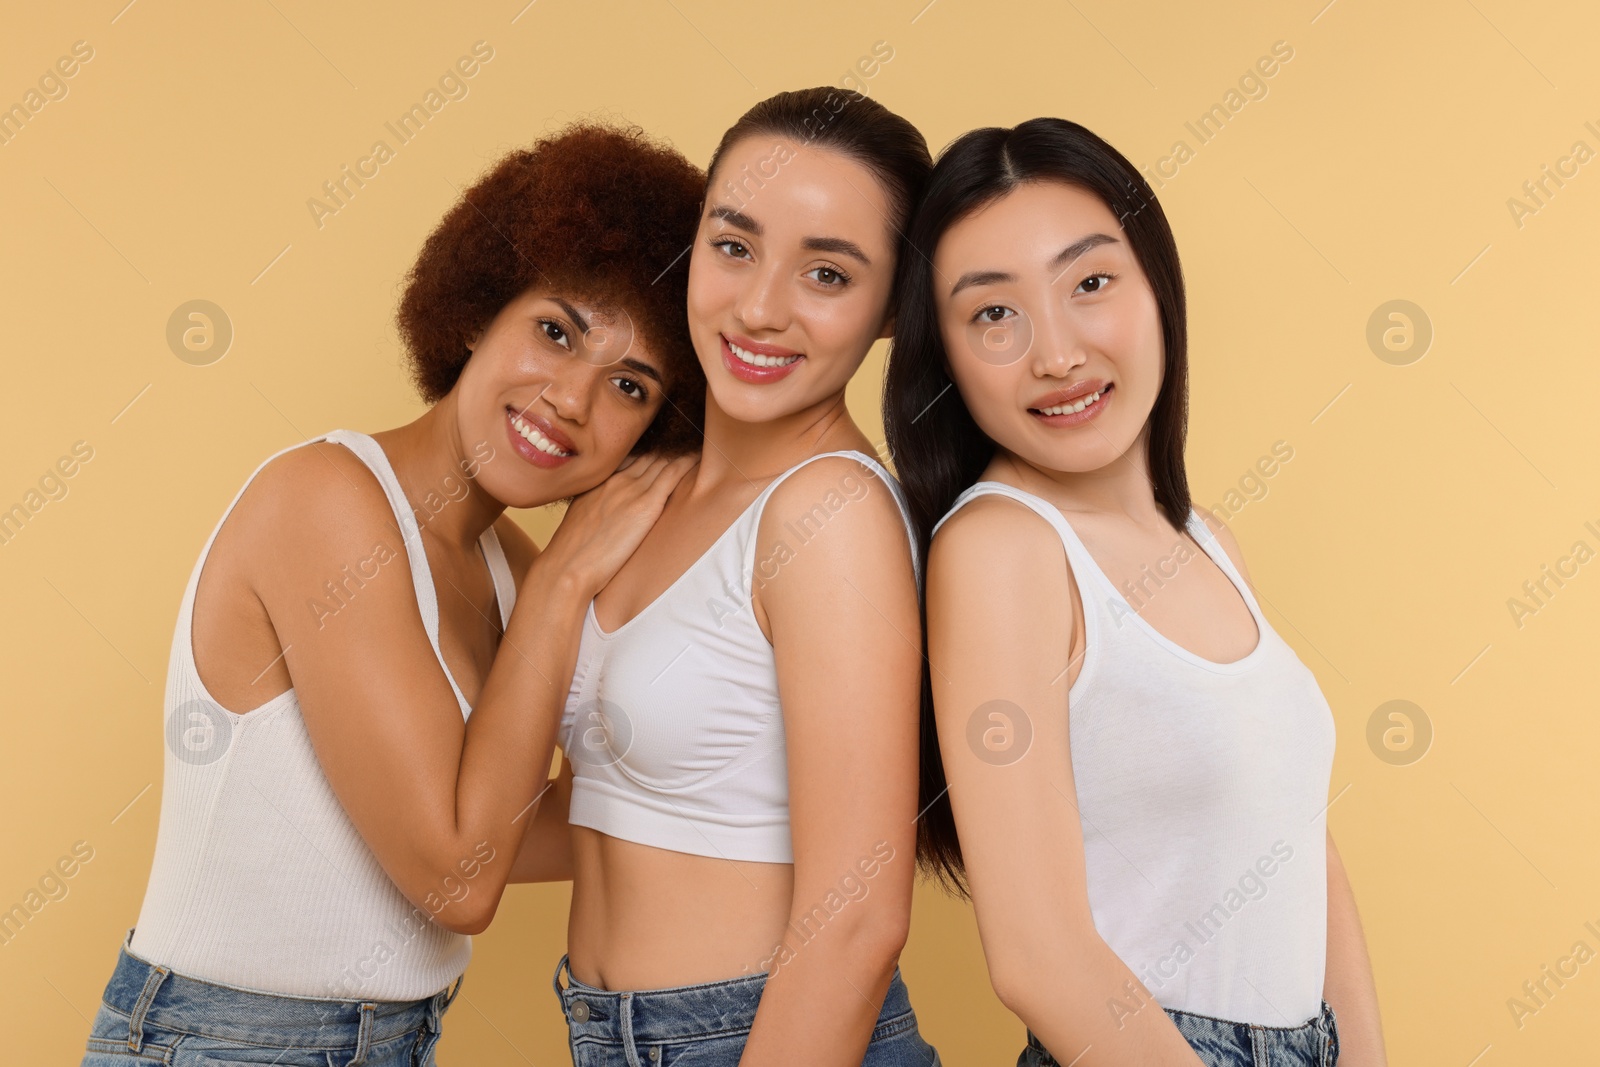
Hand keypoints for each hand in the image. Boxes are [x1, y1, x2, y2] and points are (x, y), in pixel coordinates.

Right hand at [535, 452, 696, 595]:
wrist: (567, 567)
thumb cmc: (573, 554)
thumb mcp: (582, 519)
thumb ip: (598, 508)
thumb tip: (609, 515)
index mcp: (599, 481)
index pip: (629, 455)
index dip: (648, 449)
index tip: (662, 444)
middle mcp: (615, 478)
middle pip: (648, 453)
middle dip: (667, 445)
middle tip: (688, 437)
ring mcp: (630, 489)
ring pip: (662, 459)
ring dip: (680, 450)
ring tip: (699, 442)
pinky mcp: (645, 505)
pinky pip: (672, 474)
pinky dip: (687, 462)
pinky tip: (700, 454)